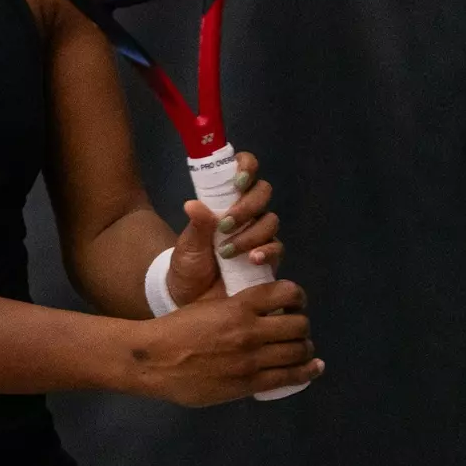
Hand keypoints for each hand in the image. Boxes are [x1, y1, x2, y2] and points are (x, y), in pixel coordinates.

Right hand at [125, 280, 321, 405]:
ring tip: (299, 349)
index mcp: (239, 305)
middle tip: (294, 330)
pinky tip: (313, 367)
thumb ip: (235, 305)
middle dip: (301, 326)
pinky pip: (289, 376)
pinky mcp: (249, 382)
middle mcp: (250, 330)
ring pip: (298, 350)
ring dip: (304, 348)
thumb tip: (260, 307)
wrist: (155, 358)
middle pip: (299, 325)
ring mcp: (251, 358)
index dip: (297, 297)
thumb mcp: (208, 305)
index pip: (286, 293)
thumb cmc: (178, 329)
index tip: (294, 303)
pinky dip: (307, 371)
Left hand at [167, 151, 283, 305]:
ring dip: (251, 233)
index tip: (237, 180)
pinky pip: (277, 249)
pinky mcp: (268, 259)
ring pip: (270, 220)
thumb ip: (196, 226)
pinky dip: (266, 252)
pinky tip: (252, 259)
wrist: (191, 298)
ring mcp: (259, 235)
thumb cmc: (188, 264)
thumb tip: (192, 204)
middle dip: (248, 205)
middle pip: (263, 193)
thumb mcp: (188, 245)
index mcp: (225, 202)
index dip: (246, 167)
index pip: (243, 171)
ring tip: (227, 251)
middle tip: (226, 223)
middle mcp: (246, 214)